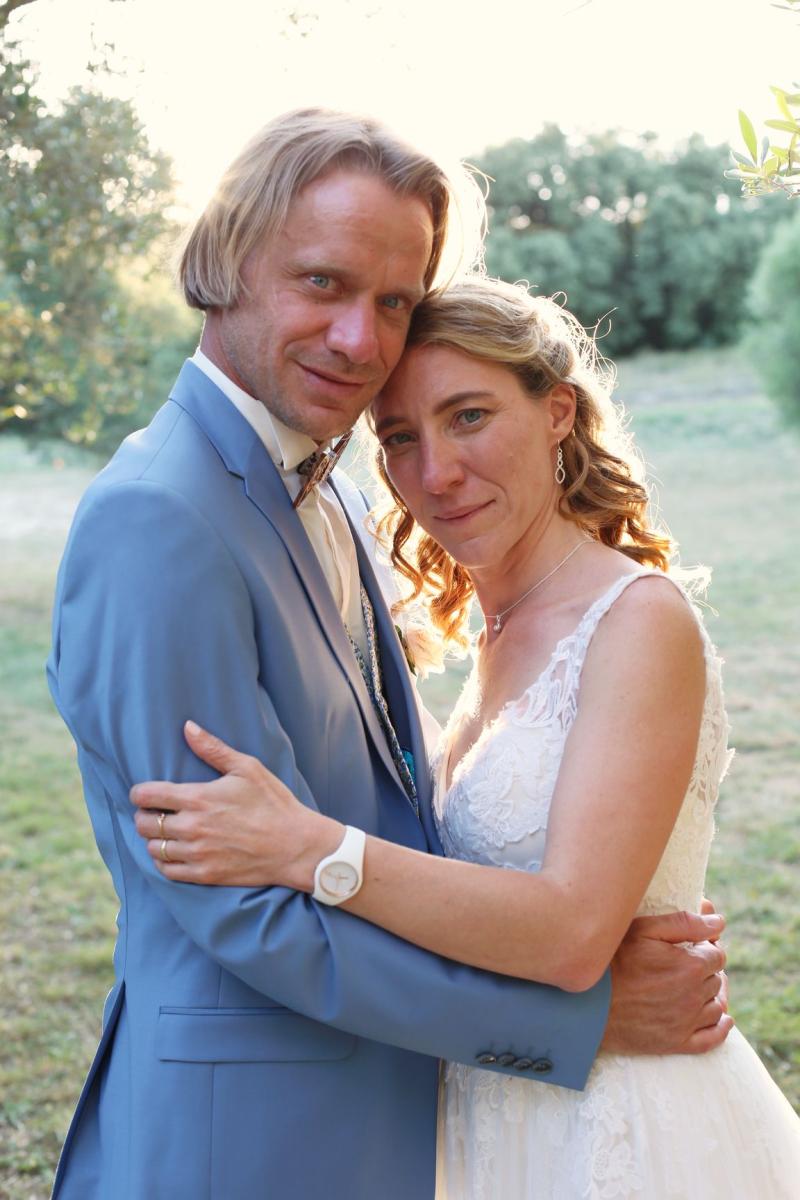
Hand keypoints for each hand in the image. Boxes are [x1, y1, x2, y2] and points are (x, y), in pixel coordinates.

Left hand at [130, 722, 341, 888]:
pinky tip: (172, 853)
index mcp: (199, 798)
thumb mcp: (248, 768)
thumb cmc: (274, 803)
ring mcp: (197, 854)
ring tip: (163, 833)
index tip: (142, 793)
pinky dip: (163, 862)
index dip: (138, 793)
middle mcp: (192, 827)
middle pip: (145, 823)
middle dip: (144, 815)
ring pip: (153, 848)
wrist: (296, 846)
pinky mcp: (205, 875)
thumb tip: (187, 727)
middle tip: (153, 813)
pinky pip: (168, 871)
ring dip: (153, 839)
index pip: (148, 795)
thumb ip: (213, 748)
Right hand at [602, 909, 733, 1055]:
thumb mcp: (643, 930)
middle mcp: (694, 996)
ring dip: (710, 995)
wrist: (589, 1003)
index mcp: (690, 966)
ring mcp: (687, 1022)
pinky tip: (723, 1020)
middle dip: (705, 970)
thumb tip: (719, 920)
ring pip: (717, 1006)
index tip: (691, 948)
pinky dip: (721, 1028)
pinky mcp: (677, 1043)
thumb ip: (684, 922)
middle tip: (684, 965)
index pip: (717, 955)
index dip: (705, 948)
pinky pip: (712, 1039)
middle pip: (716, 979)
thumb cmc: (614, 961)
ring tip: (693, 987)